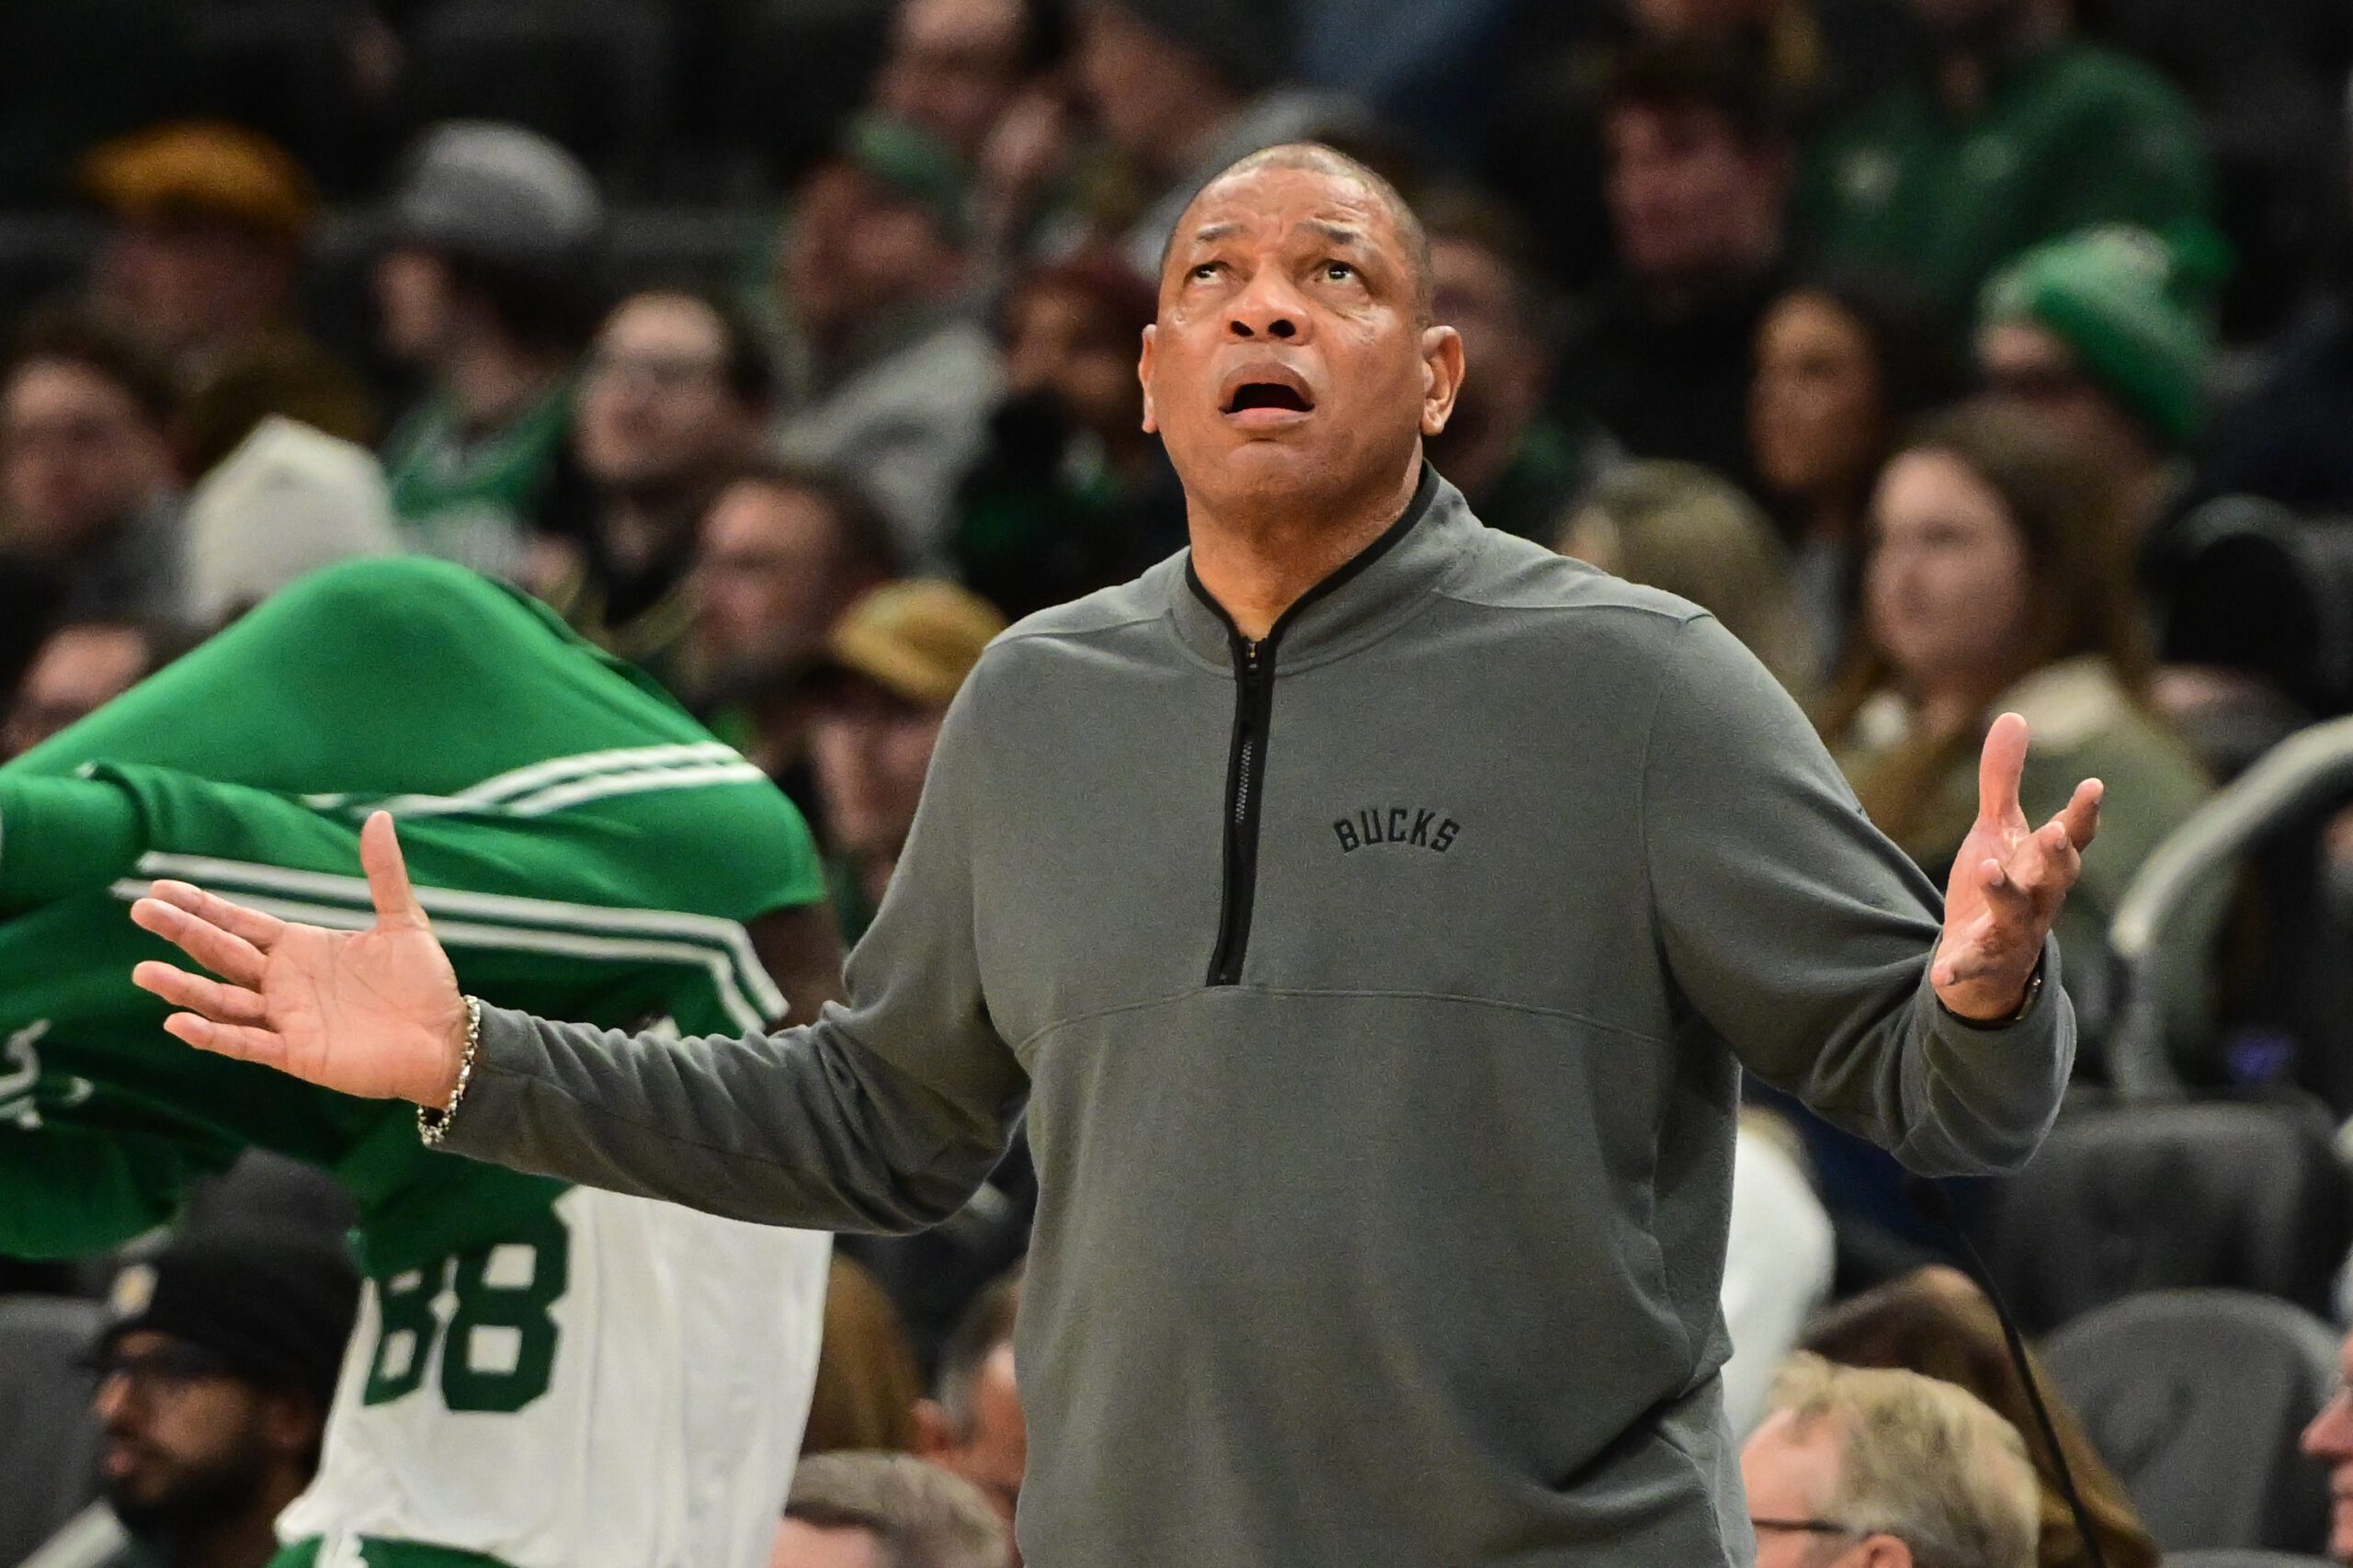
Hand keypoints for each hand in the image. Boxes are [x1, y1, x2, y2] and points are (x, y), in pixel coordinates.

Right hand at [129, 812, 468, 1104]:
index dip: (202, 906)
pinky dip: (213, 1036)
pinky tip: (178, 1023)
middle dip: (183, 932)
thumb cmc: (422, 982)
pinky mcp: (296, 1054)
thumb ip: (384, 873)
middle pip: (221, 954)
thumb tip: (379, 817)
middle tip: (141, 910)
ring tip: (143, 972)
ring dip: (185, 988)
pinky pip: (246, 1044)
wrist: (446, 1038)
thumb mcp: (403, 920)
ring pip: (223, 1001)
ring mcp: (285, 1019)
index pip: (239, 923)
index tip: (161, 887)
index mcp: (299, 948)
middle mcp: (283, 982)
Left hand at [1932, 712, 2101, 1020]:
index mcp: (2044, 864)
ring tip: (1986, 869)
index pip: (2072, 836)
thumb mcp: (1999, 830)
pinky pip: (1972, 965)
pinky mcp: (1981, 960)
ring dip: (2004, 892)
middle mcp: (2038, 898)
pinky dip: (1958, 968)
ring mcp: (2012, 931)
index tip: (2094, 785)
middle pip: (2055, 876)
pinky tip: (1938, 973)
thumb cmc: (2002, 884)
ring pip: (2015, 913)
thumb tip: (2014, 715)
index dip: (2084, 813)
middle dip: (2057, 854)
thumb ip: (2003, 780)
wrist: (1989, 962)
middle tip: (2055, 831)